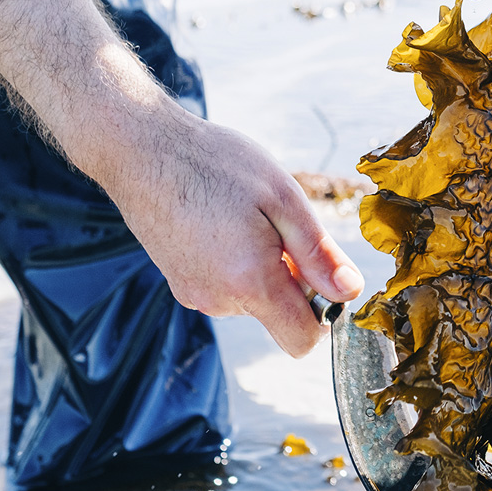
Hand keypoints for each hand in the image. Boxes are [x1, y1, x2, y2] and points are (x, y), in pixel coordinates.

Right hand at [95, 110, 364, 357]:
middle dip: (292, 279)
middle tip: (276, 225)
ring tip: (244, 217)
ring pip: (253, 299)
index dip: (324, 314)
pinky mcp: (180, 283)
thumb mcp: (283, 198)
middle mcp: (219, 300)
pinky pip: (226, 287)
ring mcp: (194, 294)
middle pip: (279, 316)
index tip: (323, 272)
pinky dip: (237, 263)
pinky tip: (223, 222)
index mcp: (250, 282)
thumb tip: (349, 291)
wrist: (142, 150)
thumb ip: (319, 254)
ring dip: (264, 267)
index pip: (302, 340)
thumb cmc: (216, 165)